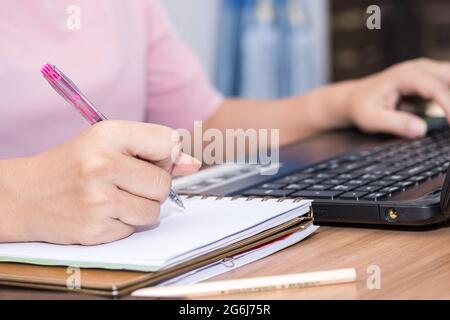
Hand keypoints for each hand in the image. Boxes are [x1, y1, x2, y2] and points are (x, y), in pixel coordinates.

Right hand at [0, 121, 200, 244]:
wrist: (25, 195)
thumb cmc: (71, 165)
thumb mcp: (107, 143)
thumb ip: (154, 150)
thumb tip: (192, 164)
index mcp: (108, 134)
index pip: (168, 141)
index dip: (166, 154)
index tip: (153, 159)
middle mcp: (103, 165)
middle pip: (164, 182)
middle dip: (152, 185)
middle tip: (127, 180)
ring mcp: (98, 199)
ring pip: (154, 210)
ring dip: (140, 207)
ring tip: (113, 196)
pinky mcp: (96, 229)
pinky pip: (134, 229)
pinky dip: (124, 223)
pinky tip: (103, 212)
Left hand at [347, 58, 449, 137]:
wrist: (353, 99)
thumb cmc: (360, 108)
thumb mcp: (371, 119)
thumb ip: (395, 123)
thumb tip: (421, 129)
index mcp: (404, 75)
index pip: (435, 88)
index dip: (449, 105)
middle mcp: (418, 68)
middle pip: (449, 76)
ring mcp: (425, 71)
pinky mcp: (429, 79)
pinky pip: (448, 84)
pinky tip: (449, 115)